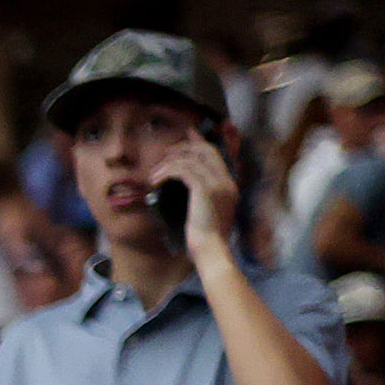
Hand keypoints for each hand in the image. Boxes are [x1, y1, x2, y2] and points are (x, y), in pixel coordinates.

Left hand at [156, 129, 239, 258]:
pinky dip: (167, 172)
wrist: (211, 249)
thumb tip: (184, 185)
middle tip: (165, 152)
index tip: (188, 135)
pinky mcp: (205, 190)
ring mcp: (218, 184)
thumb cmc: (204, 237)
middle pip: (205, 150)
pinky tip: (156, 181)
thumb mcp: (205, 212)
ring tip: (154, 174)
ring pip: (192, 159)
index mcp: (229, 184)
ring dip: (169, 163)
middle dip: (184, 147)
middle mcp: (227, 180)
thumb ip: (200, 196)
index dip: (200, 142)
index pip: (215, 154)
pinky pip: (184, 171)